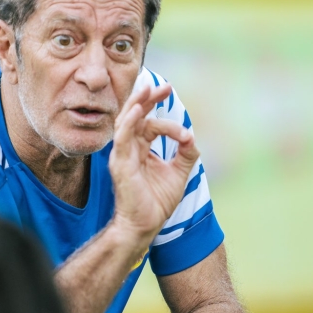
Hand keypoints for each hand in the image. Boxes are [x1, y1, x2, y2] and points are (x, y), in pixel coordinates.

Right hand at [108, 83, 200, 247]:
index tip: (185, 128)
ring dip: (137, 104)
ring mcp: (122, 156)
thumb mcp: (178, 174)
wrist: (145, 226)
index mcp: (140, 150)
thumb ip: (186, 154)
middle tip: (164, 86)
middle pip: (135, 116)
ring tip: (147, 88)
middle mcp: (129, 149)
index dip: (164, 116)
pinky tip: (138, 109)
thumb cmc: (156, 203)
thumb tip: (192, 137)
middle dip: (148, 99)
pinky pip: (122, 138)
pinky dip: (129, 122)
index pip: (150, 124)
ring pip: (126, 122)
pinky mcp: (120, 164)